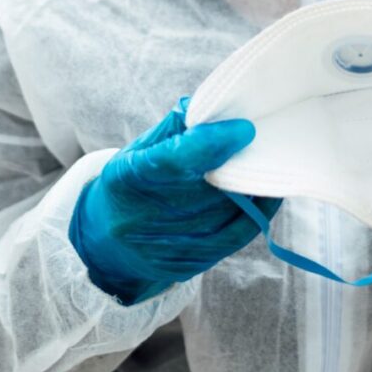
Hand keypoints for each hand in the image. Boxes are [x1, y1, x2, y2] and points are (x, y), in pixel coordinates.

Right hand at [69, 98, 281, 304]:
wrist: (107, 245)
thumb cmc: (128, 187)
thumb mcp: (136, 153)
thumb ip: (172, 131)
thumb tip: (208, 107)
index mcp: (127, 179)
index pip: (173, 160)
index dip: (211, 143)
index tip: (243, 129)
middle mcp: (144, 217)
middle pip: (205, 189)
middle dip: (238, 164)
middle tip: (260, 142)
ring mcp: (167, 246)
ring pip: (225, 214)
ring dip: (249, 188)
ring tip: (262, 163)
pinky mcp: (189, 264)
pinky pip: (234, 237)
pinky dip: (256, 213)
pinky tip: (264, 194)